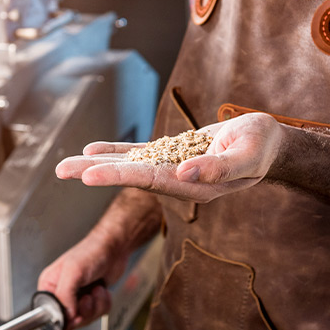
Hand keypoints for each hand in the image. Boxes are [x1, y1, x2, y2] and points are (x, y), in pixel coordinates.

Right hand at [37, 228, 128, 329]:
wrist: (114, 249)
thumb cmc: (92, 252)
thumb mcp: (73, 271)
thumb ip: (65, 294)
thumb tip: (66, 315)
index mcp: (50, 286)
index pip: (49, 314)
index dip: (64, 318)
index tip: (75, 312)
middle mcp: (61, 294)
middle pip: (69, 321)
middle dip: (84, 311)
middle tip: (88, 297)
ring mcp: (77, 298)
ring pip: (85, 319)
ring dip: (96, 306)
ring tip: (96, 290)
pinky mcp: (91, 300)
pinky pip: (97, 314)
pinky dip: (103, 304)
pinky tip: (102, 291)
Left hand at [55, 113, 284, 202]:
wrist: (267, 143)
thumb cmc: (262, 147)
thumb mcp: (247, 154)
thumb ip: (219, 168)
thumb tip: (185, 174)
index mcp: (195, 187)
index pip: (150, 181)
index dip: (119, 176)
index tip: (90, 175)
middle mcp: (178, 182)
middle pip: (131, 177)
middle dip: (96, 174)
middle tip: (61, 171)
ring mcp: (173, 169)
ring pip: (129, 167)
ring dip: (98, 165)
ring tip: (65, 166)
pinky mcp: (173, 155)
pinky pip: (139, 154)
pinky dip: (116, 152)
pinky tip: (93, 150)